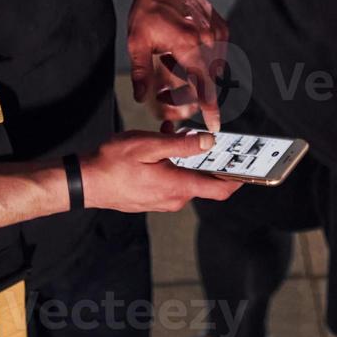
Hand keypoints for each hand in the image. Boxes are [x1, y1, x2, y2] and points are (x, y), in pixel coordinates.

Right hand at [80, 130, 241, 213]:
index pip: (220, 189)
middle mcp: (173, 198)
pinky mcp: (151, 198)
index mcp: (177, 186)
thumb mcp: (149, 145)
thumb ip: (181, 144)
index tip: (254, 170)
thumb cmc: (111, 163)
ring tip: (169, 134)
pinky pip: (170, 180)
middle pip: (203, 180)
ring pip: (185, 177)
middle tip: (204, 136)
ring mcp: (161, 201)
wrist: (83, 182)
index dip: (239, 180)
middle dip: (205, 158)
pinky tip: (158, 145)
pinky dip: (170, 163)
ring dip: (184, 157)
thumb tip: (209, 143)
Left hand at [127, 0, 228, 131]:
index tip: (215, 126)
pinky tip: (183, 48)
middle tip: (164, 90)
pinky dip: (203, 59)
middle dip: (188, 91)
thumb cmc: (147, 9)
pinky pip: (217, 54)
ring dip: (195, 73)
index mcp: (187, 45)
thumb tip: (142, 99)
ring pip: (212, 68)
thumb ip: (141, 74)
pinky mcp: (222, 26)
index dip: (210, 108)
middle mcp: (207, 39)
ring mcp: (217, 32)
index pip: (203, 85)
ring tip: (170, 61)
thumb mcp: (137, 42)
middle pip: (206, 80)